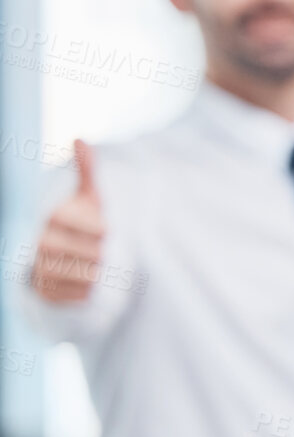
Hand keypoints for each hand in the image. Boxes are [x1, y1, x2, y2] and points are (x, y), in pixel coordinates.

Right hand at [31, 140, 104, 303]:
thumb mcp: (86, 196)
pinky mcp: (44, 292)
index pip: (93, 229)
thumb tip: (78, 139)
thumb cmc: (80, 222)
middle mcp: (42, 243)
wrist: (56, 258)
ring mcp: (41, 269)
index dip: (104, 232)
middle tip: (110, 254)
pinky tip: (92, 285)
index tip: (109, 232)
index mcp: (53, 217)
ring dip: (100, 275)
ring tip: (102, 269)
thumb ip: (86, 170)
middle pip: (94, 255)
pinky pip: (78, 297)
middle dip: (105, 255)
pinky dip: (90, 293)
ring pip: (87, 277)